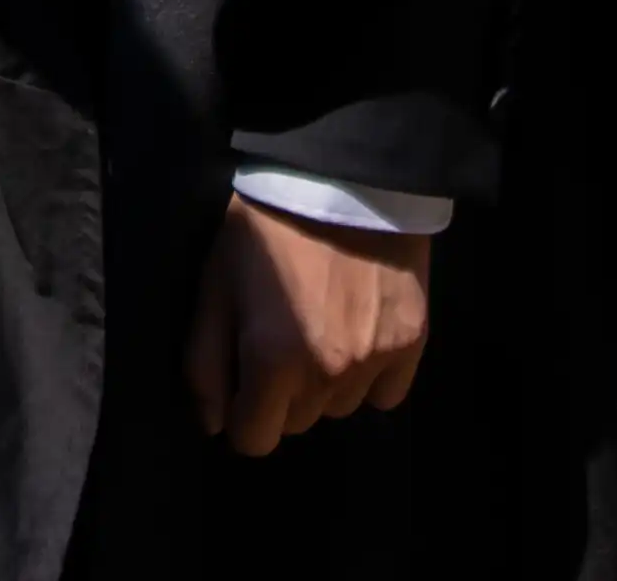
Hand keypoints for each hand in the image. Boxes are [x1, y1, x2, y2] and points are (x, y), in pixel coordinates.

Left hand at [184, 197, 431, 454]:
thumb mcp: (214, 285)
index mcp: (272, 363)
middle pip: (298, 423)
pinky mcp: (412, 342)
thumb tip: (214, 425)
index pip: (254, 440)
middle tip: (280, 338)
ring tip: (320, 327)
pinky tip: (358, 334)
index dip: (242, 413)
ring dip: (325, 383)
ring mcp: (375, 361)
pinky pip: (387, 393)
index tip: (243, 379)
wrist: (342, 175)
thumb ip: (204, 363)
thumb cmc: (266, 228)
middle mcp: (327, 375)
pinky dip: (371, 376)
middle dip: (282, 395)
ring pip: (340, 407)